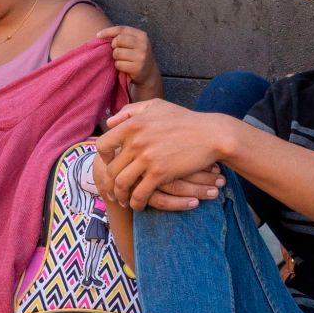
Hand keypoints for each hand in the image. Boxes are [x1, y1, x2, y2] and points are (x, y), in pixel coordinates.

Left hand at [93, 99, 232, 210]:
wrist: (211, 134)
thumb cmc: (185, 119)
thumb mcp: (156, 106)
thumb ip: (131, 111)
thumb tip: (110, 123)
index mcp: (132, 125)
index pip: (102, 145)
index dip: (103, 158)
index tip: (110, 165)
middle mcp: (135, 141)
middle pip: (111, 168)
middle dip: (110, 183)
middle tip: (114, 190)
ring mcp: (147, 157)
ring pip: (122, 184)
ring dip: (121, 196)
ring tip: (125, 201)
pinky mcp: (159, 173)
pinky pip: (140, 194)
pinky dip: (136, 203)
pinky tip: (139, 206)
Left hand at [97, 22, 161, 94]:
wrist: (149, 73)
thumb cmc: (135, 55)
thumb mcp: (134, 43)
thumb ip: (122, 37)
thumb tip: (101, 35)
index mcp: (141, 35)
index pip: (121, 29)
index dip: (108, 31)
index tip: (98, 35)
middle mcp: (143, 44)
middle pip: (118, 40)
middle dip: (113, 46)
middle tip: (116, 51)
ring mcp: (141, 56)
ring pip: (117, 53)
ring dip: (116, 58)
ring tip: (122, 60)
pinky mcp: (138, 67)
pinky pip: (119, 64)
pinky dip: (118, 66)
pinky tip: (124, 67)